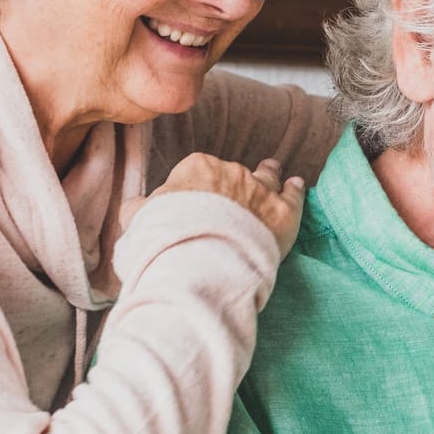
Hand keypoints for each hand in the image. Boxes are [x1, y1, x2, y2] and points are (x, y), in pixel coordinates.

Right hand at [131, 154, 306, 256]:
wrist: (199, 264)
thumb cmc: (164, 242)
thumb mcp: (138, 221)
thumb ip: (139, 208)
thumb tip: (137, 204)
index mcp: (197, 168)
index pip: (200, 171)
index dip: (199, 189)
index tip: (198, 203)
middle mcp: (232, 173)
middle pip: (234, 175)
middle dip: (233, 184)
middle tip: (234, 194)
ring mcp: (260, 191)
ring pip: (267, 177)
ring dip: (269, 174)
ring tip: (273, 169)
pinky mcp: (284, 214)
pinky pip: (293, 195)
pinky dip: (295, 190)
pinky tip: (296, 185)